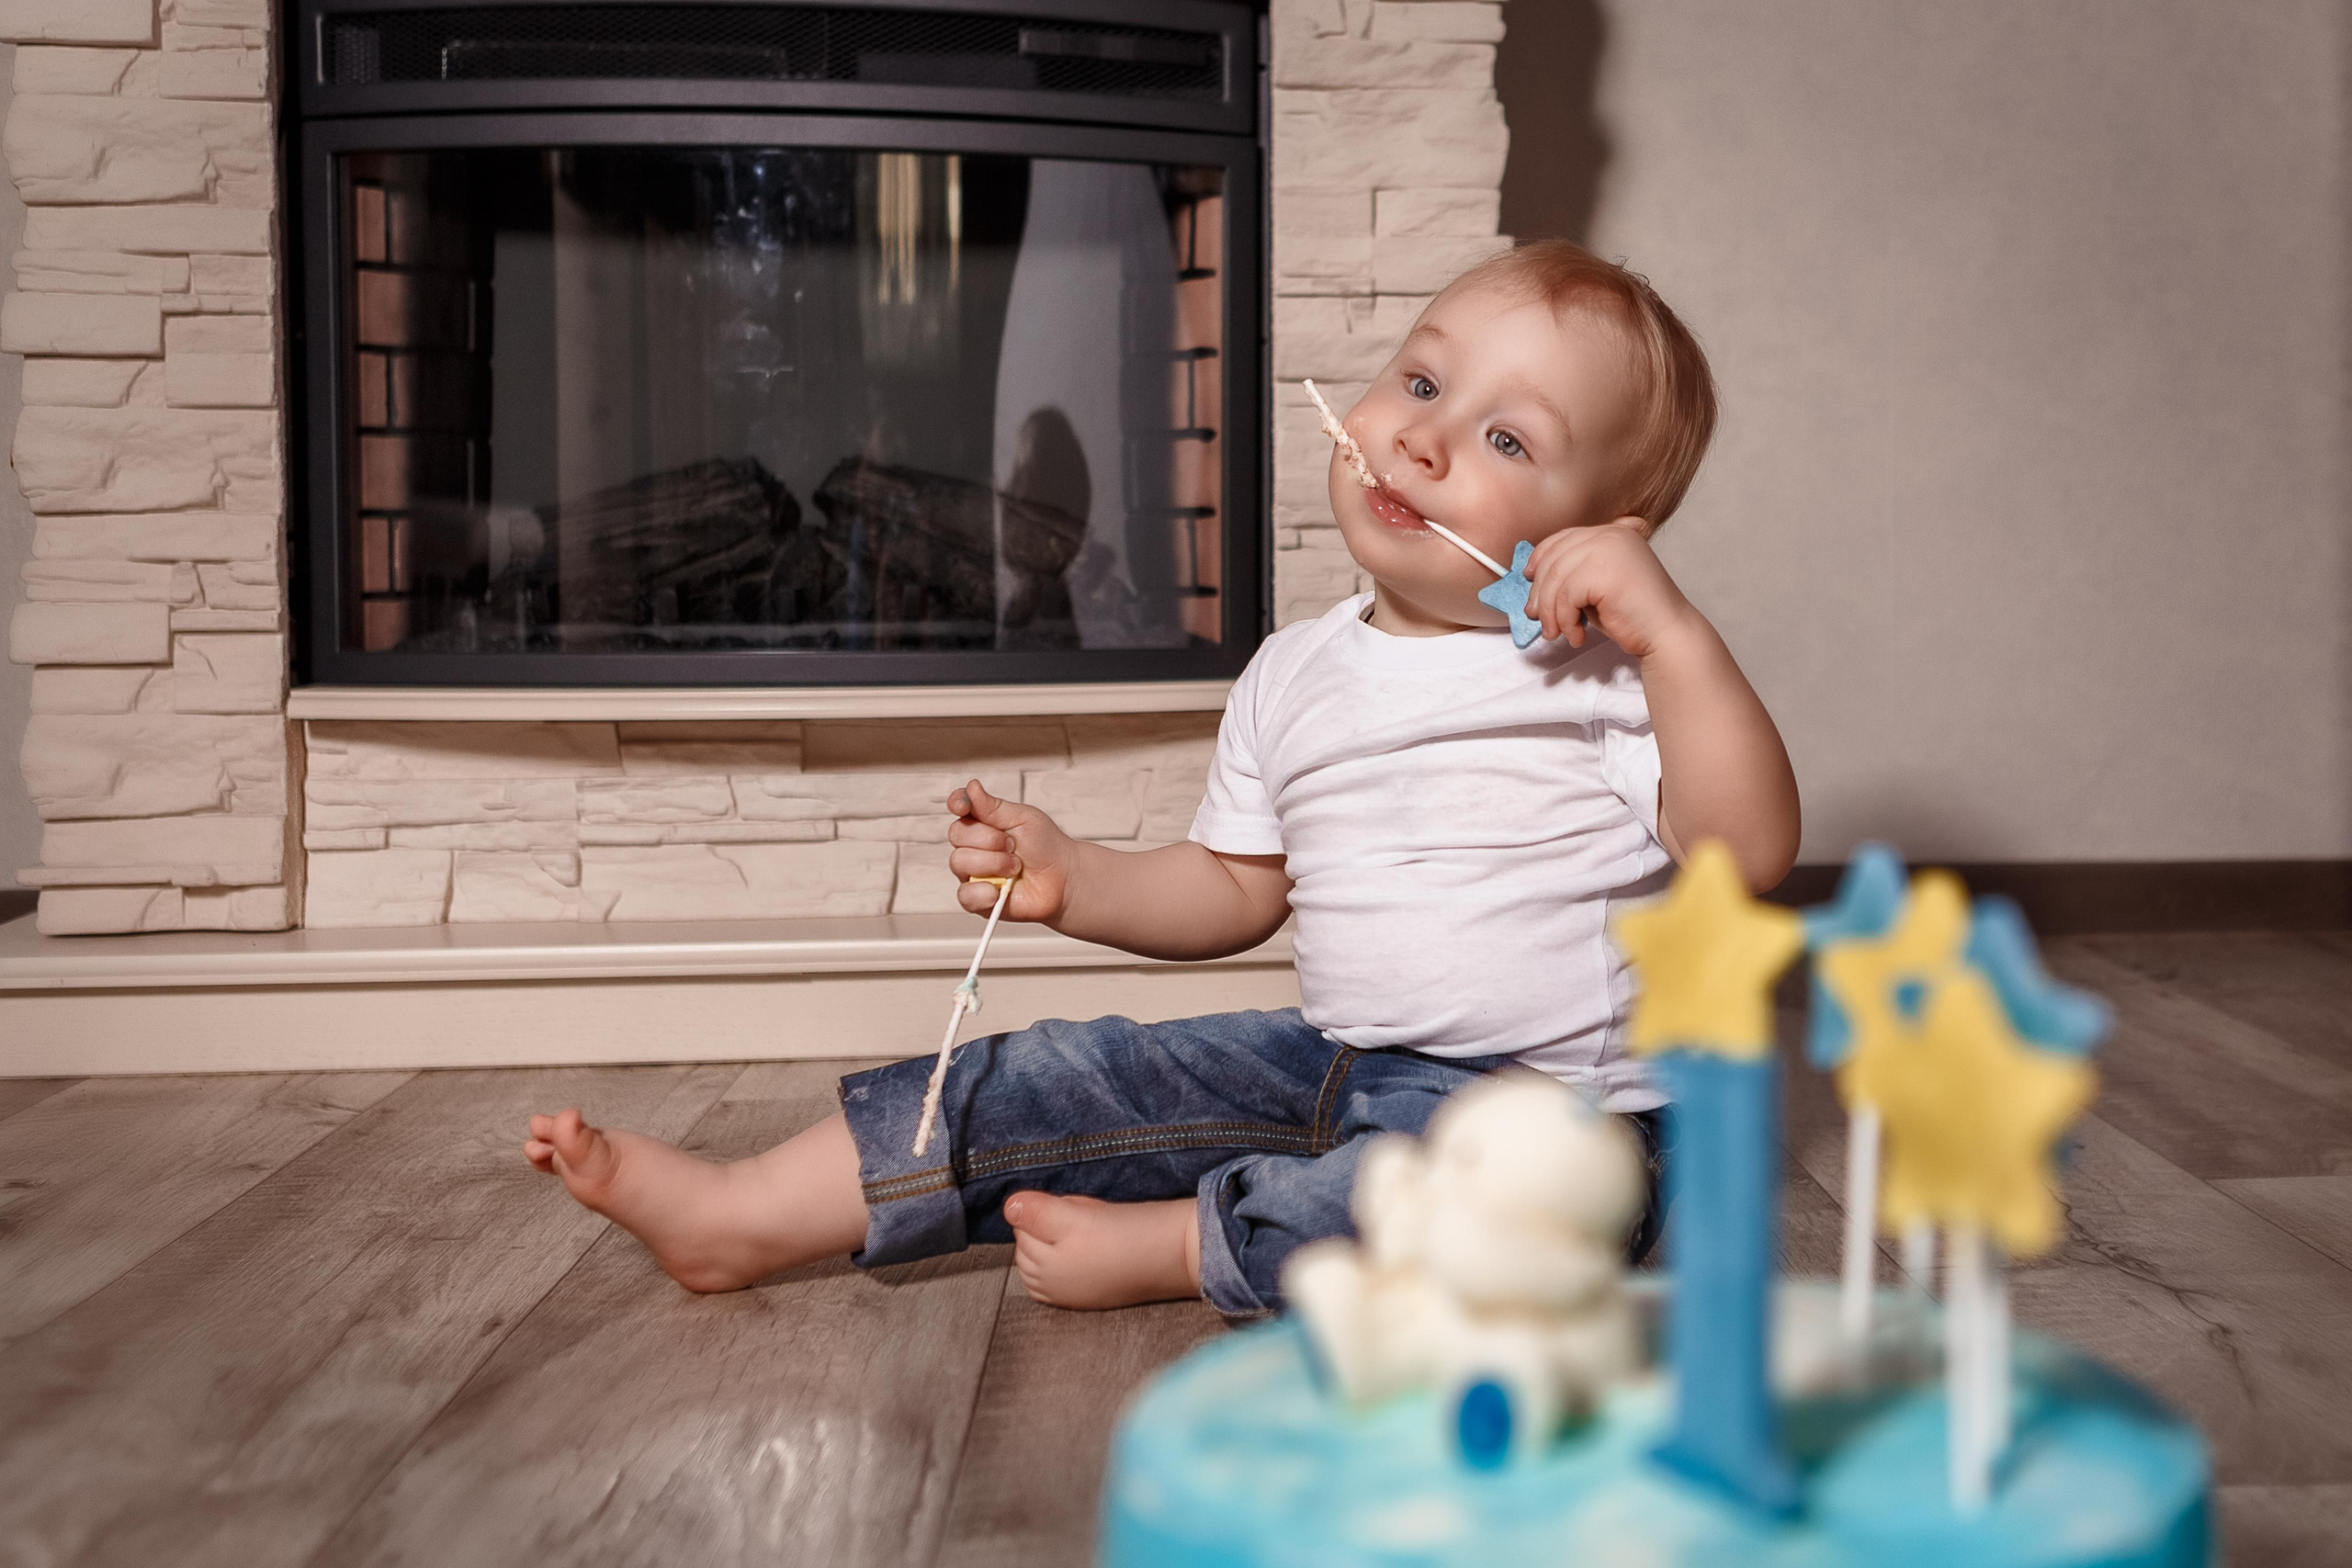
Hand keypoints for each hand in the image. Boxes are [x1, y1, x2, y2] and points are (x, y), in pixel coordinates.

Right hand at [946, 780, 1076, 920]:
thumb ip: (993, 807)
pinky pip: (964, 895)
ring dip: (993, 864)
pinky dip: (983, 892)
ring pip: (960, 862)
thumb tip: (971, 788)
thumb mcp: (1024, 818)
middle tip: (1013, 845)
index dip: (958, 803)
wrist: (1063, 879)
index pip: (959, 806)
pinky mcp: (977, 898)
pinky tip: (1000, 889)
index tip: (964, 806)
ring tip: (1015, 867)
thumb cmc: (1045, 847)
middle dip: (989, 839)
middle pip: (957, 834)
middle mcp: (974, 846)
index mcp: (984, 822)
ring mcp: (973, 872)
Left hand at [1523, 518, 1697, 658]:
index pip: (1563, 538)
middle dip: (1540, 591)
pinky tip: (1577, 635)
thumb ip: (1574, 573)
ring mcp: (1609, 549)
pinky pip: (1566, 596)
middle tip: (1537, 618)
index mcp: (1613, 532)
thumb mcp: (1598, 585)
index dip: (1540, 558)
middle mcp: (1611, 534)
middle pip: (1554, 558)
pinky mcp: (1604, 571)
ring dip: (1551, 612)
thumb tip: (1530, 577)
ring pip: (1556, 579)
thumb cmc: (1632, 615)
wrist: (1666, 633)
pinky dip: (1565, 620)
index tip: (1528, 578)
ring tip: (1556, 633)